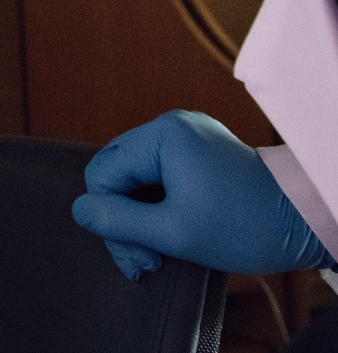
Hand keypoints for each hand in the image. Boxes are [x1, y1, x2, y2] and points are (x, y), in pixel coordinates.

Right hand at [72, 109, 335, 278]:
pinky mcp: (197, 151)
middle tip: (146, 262)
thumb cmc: (247, 226)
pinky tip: (169, 231)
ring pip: (134, 178)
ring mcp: (185, 136)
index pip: (103, 174)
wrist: (308, 221)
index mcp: (163, 135)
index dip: (110, 218)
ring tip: (159, 253)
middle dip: (124, 221)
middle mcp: (170, 126)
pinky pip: (156, 175)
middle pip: (116, 174)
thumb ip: (119, 222)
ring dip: (140, 217)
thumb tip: (79, 211)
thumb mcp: (175, 232)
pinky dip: (157, 205)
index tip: (140, 258)